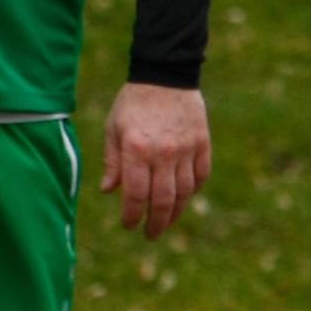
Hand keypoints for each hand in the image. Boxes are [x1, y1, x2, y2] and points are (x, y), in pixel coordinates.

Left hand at [100, 82, 211, 239]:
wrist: (165, 76)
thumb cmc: (133, 103)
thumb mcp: (114, 128)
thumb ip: (112, 161)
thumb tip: (108, 191)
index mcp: (136, 149)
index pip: (134, 194)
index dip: (131, 215)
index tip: (129, 226)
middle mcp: (162, 153)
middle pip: (163, 200)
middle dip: (156, 223)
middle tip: (150, 235)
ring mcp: (186, 150)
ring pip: (184, 192)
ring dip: (175, 212)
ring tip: (166, 221)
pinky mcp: (203, 144)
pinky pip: (201, 176)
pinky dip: (193, 191)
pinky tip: (184, 198)